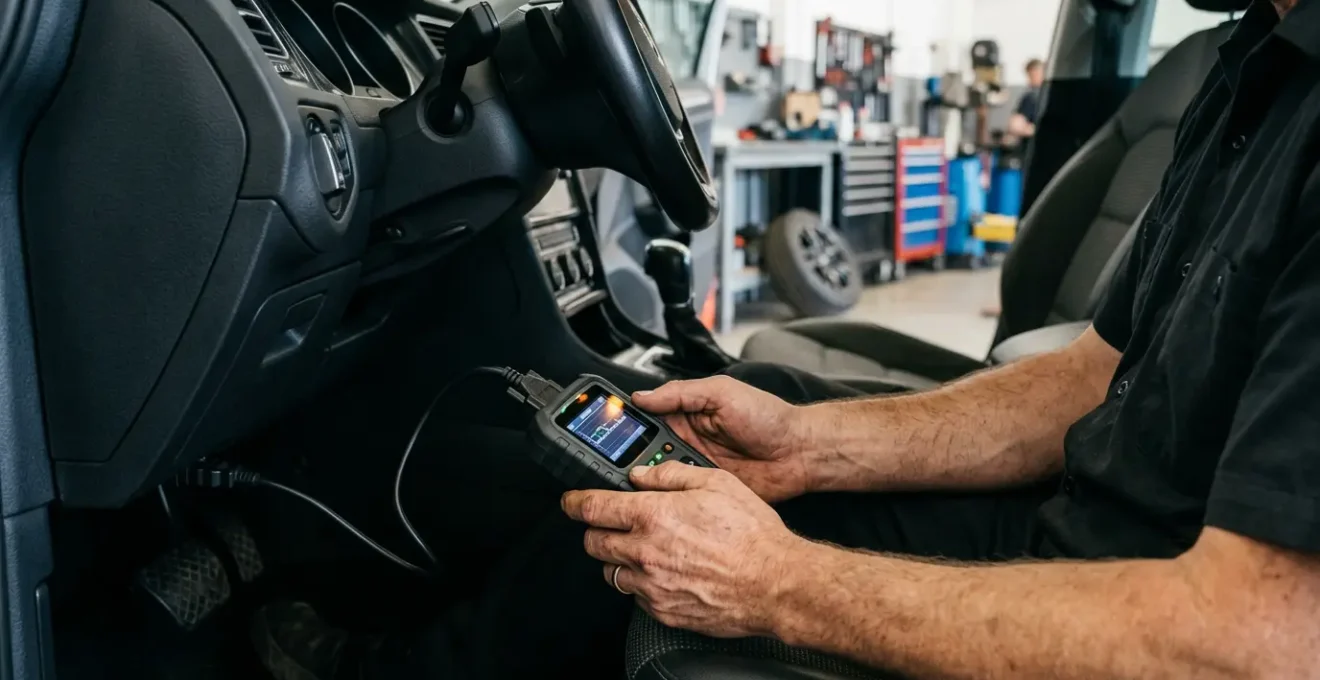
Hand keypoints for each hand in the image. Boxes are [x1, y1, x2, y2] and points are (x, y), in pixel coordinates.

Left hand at [561, 462, 804, 637]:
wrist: (775, 583)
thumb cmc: (752, 535)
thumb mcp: (716, 483)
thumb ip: (672, 475)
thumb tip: (643, 474)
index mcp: (654, 516)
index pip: (593, 508)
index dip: (574, 502)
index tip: (570, 502)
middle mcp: (646, 553)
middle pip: (593, 543)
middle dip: (594, 531)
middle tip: (607, 525)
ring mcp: (653, 586)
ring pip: (611, 573)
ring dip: (618, 559)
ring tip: (640, 550)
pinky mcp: (664, 611)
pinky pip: (636, 598)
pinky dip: (642, 584)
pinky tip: (663, 573)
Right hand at [633, 376, 810, 501]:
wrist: (799, 452)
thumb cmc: (768, 417)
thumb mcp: (721, 393)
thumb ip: (680, 393)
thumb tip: (642, 395)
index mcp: (686, 414)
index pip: (646, 419)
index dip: (625, 426)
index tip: (604, 433)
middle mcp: (686, 441)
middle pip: (645, 451)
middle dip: (630, 457)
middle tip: (616, 464)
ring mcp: (695, 468)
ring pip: (658, 476)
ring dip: (647, 478)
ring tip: (635, 480)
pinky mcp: (705, 491)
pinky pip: (679, 496)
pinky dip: (667, 498)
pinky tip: (656, 499)